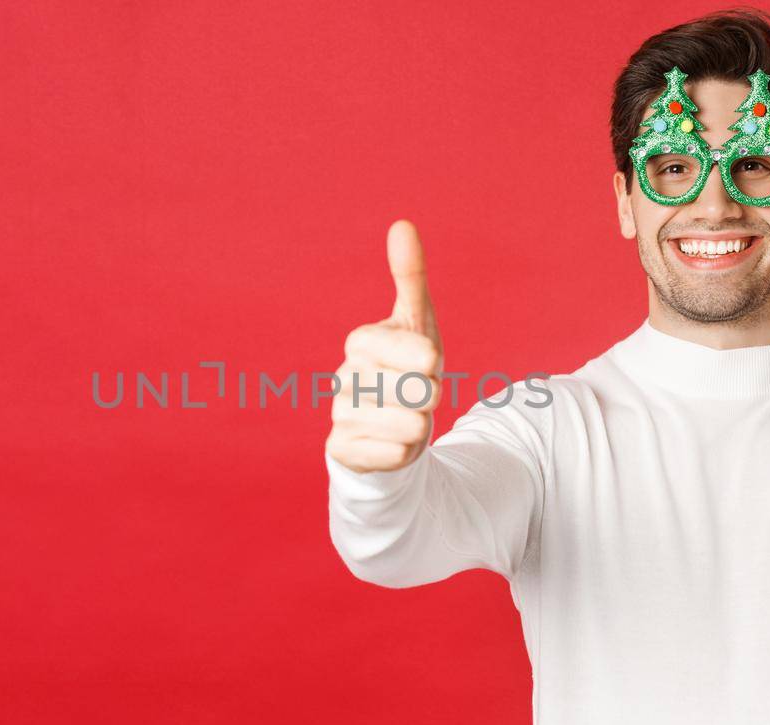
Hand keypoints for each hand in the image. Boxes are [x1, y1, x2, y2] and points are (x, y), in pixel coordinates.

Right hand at [325, 220, 442, 472]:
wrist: (393, 426)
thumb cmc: (409, 367)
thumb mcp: (417, 322)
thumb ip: (410, 276)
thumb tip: (402, 224)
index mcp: (360, 341)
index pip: (408, 351)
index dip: (426, 360)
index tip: (429, 362)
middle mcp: (343, 376)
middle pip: (414, 390)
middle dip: (430, 395)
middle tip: (421, 392)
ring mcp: (339, 414)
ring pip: (407, 425)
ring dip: (421, 424)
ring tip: (410, 417)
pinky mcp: (342, 450)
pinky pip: (391, 454)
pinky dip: (404, 451)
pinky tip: (396, 442)